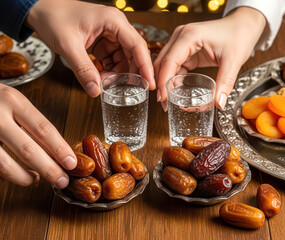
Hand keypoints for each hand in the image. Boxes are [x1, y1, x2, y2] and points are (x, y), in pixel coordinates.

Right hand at [0, 84, 76, 187]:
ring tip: (36, 180)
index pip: (43, 129)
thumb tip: (57, 150)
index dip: (59, 149)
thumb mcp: (12, 101)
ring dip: (24, 177)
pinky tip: (16, 175)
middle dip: (48, 169)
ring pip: (5, 164)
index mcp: (13, 101)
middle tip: (62, 180)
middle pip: (28, 149)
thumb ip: (30, 122)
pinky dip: (6, 174)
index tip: (71, 163)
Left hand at [26, 0, 154, 96]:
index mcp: (113, 21)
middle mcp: (116, 27)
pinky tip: (101, 78)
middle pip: (133, 53)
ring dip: (117, 73)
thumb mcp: (69, 46)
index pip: (137, 45)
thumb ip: (83, 70)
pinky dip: (109, 71)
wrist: (40, 10)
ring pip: (123, 59)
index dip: (145, 66)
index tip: (149, 83)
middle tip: (128, 90)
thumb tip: (96, 91)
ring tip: (106, 84)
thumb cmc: (54, 18)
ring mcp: (110, 34)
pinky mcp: (103, 42)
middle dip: (131, 72)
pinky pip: (113, 59)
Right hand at [154, 7, 265, 109]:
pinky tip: (177, 91)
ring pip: (166, 64)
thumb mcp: (233, 61)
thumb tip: (219, 103)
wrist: (244, 25)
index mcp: (190, 36)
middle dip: (161, 83)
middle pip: (162, 62)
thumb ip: (225, 83)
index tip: (163, 98)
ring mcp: (182, 42)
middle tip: (164, 104)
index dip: (163, 81)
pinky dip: (174, 78)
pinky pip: (175, 65)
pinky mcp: (187, 49)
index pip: (169, 61)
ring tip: (169, 101)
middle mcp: (181, 36)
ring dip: (165, 82)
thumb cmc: (238, 36)